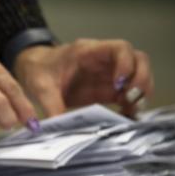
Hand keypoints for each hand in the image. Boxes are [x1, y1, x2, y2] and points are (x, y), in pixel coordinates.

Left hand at [14, 39, 153, 116]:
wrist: (33, 70)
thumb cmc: (38, 70)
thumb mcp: (40, 87)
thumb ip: (51, 106)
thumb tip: (57, 127)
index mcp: (88, 52)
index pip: (120, 48)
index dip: (126, 65)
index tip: (118, 85)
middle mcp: (103, 61)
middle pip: (138, 60)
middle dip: (141, 80)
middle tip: (131, 100)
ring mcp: (107, 75)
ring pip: (137, 76)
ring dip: (140, 93)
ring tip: (131, 110)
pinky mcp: (106, 90)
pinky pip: (127, 94)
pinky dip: (132, 105)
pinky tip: (126, 116)